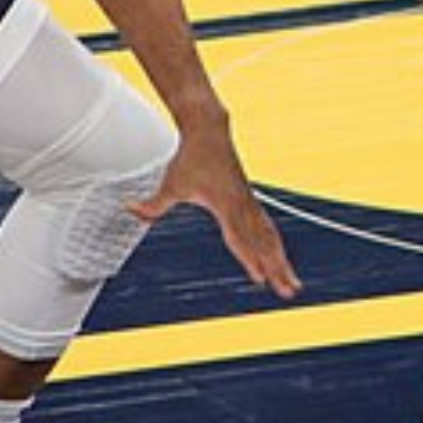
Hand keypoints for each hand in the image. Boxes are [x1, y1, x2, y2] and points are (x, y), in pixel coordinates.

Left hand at [129, 117, 300, 298]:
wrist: (210, 131)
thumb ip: (153, 204)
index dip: (249, 259)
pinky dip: (275, 246)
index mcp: (225, 204)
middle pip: (262, 244)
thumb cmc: (191, 157)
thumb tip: (130, 210)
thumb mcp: (170, 183)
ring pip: (269, 238)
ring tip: (292, 283)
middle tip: (288, 291)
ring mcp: (249, 203)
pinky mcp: (251, 200)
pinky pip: (268, 228)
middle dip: (276, 268)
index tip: (260, 278)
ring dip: (281, 261)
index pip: (239, 238)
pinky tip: (281, 258)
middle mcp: (242, 206)